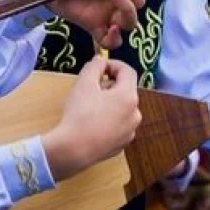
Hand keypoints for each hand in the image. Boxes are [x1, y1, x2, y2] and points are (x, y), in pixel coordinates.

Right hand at [41, 57, 140, 181]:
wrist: (74, 149)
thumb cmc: (80, 113)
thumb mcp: (84, 83)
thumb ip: (94, 66)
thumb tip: (101, 60)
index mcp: (129, 96)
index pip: (128, 71)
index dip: (113, 64)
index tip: (97, 67)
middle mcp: (135, 114)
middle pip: (125, 91)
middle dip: (109, 85)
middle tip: (89, 88)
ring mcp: (130, 131)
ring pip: (122, 109)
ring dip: (109, 103)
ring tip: (89, 107)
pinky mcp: (122, 145)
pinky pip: (118, 125)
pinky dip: (109, 120)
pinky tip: (92, 124)